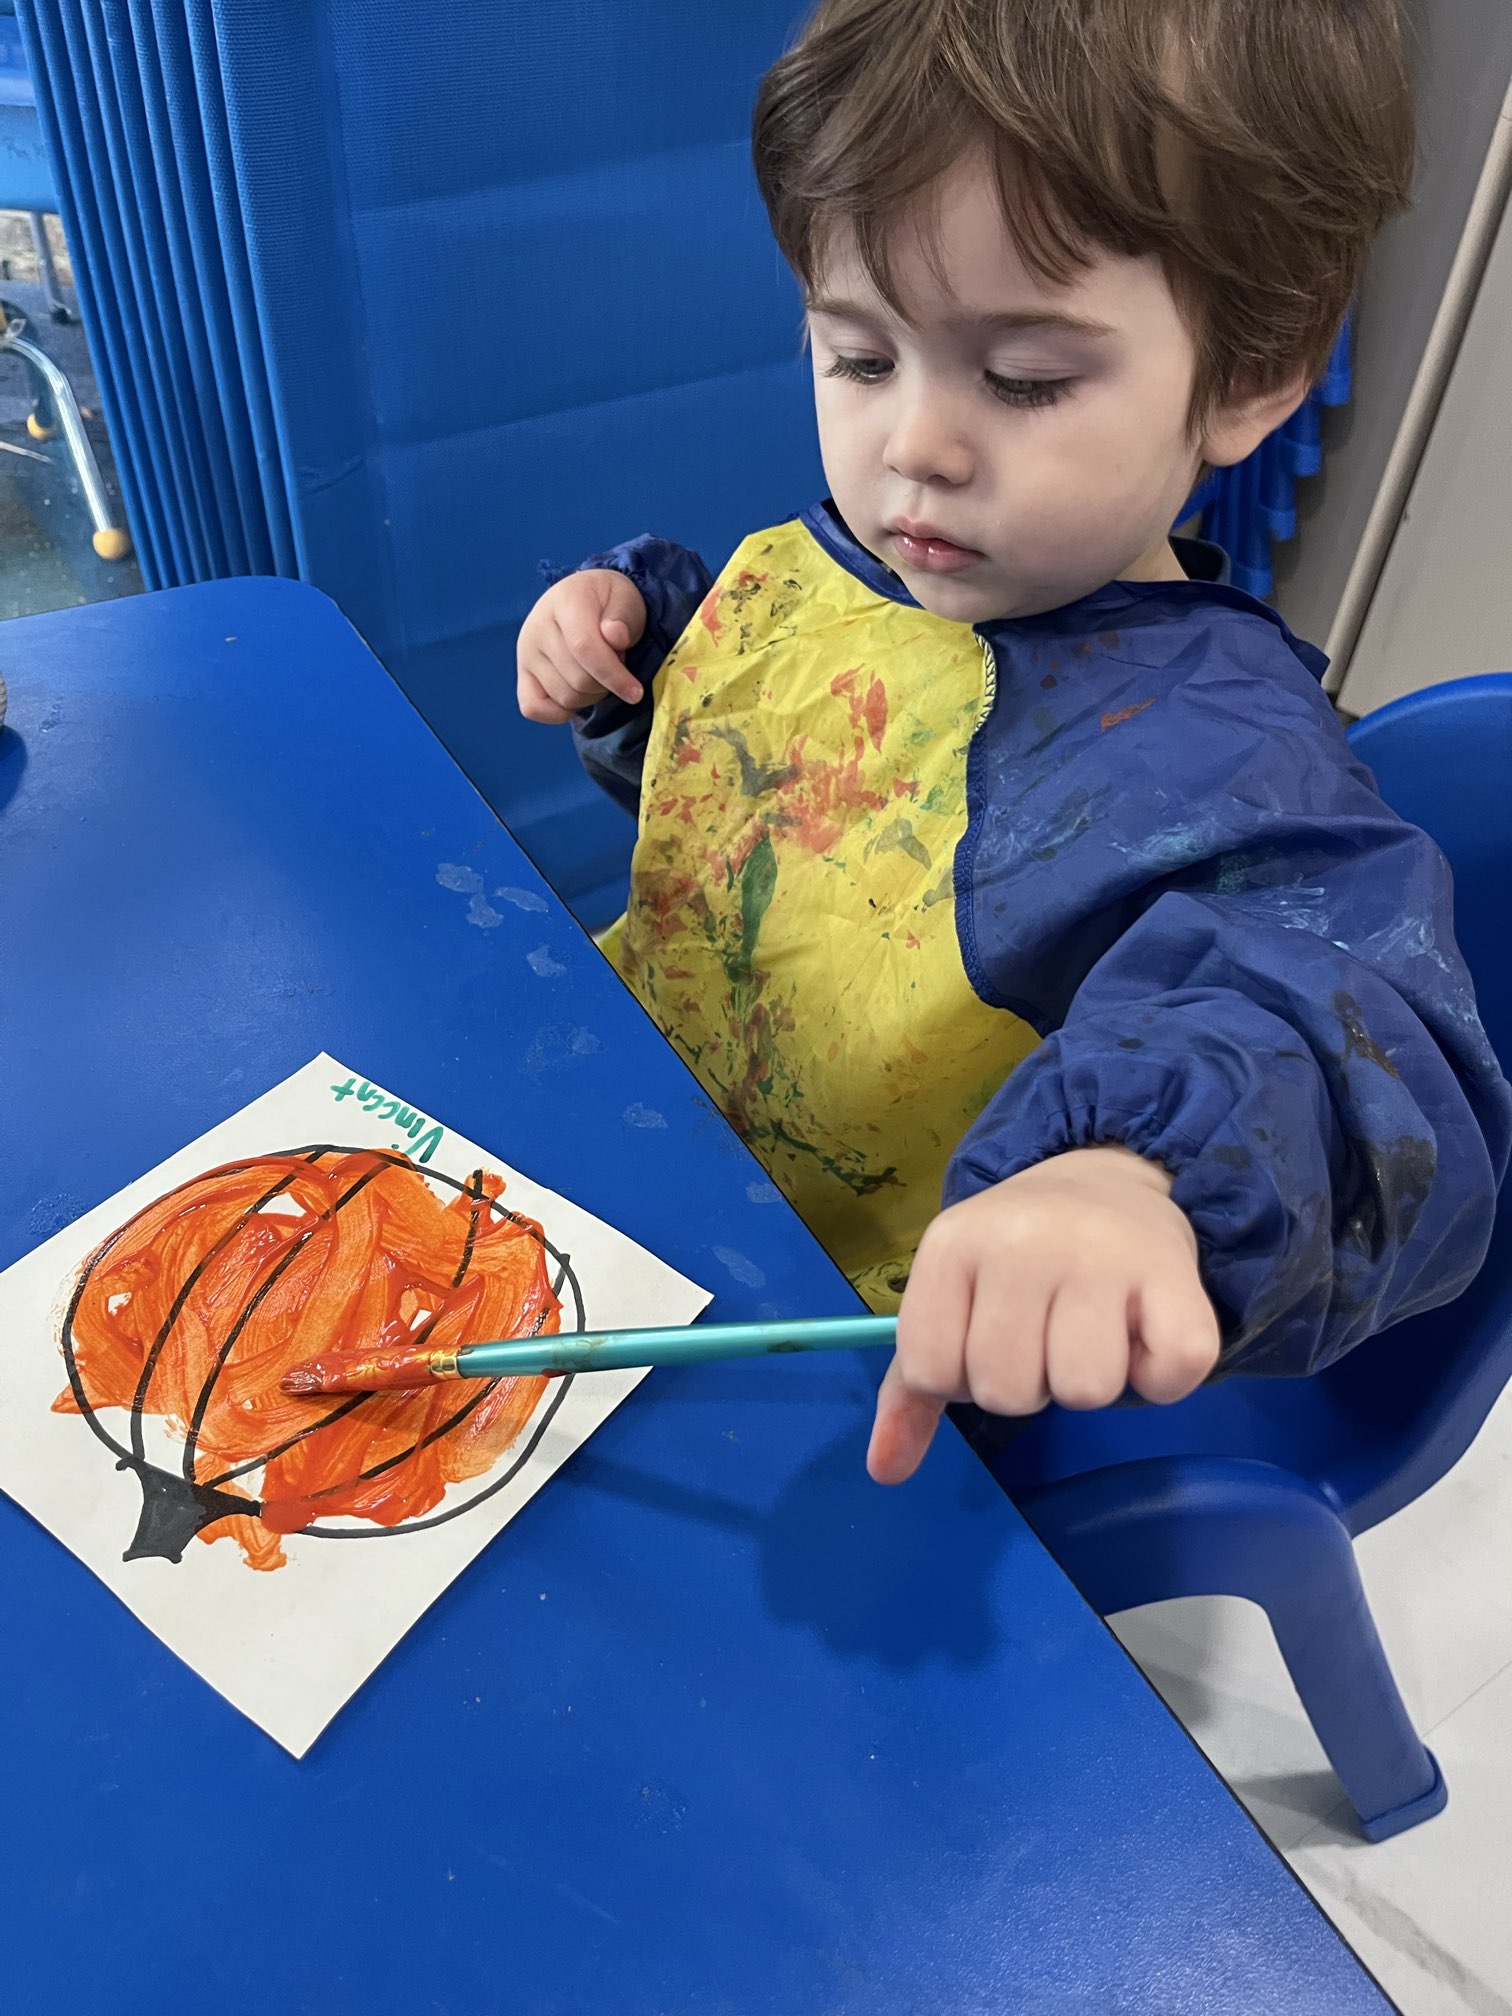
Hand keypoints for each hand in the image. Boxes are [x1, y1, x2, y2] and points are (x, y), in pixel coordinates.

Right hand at [517, 568, 648, 723]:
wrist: (584, 598)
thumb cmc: (609, 604)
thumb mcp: (626, 601)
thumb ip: (624, 617)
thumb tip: (615, 636)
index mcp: (565, 600)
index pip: (584, 647)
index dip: (613, 675)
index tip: (635, 692)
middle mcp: (537, 625)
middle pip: (577, 679)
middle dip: (606, 684)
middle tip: (615, 665)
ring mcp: (525, 651)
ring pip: (564, 697)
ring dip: (590, 696)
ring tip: (597, 672)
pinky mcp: (522, 673)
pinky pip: (534, 708)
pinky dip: (560, 712)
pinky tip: (578, 695)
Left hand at [867, 1146, 1220, 1484]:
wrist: (1108, 1181)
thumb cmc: (1019, 1260)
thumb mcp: (952, 1300)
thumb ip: (912, 1388)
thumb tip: (886, 1470)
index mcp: (953, 1245)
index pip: (932, 1372)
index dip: (962, 1375)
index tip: (988, 1335)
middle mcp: (1021, 1241)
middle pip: (1008, 1392)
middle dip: (1030, 1383)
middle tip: (1047, 1331)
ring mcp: (1100, 1254)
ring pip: (1084, 1392)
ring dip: (1091, 1383)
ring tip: (1093, 1330)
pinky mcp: (1173, 1274)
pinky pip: (1166, 1378)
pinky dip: (1159, 1379)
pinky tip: (1143, 1333)